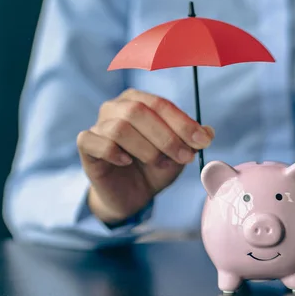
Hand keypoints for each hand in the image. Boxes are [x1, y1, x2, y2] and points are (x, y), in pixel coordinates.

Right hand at [76, 88, 213, 223]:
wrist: (132, 194)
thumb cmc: (154, 168)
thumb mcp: (179, 155)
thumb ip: (192, 141)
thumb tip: (208, 131)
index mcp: (139, 100)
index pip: (161, 104)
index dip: (183, 122)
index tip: (202, 141)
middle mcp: (116, 107)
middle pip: (138, 112)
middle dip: (166, 137)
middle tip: (183, 157)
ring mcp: (98, 125)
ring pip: (120, 128)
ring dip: (146, 149)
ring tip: (157, 163)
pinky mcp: (86, 145)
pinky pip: (96, 142)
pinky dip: (114, 153)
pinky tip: (127, 162)